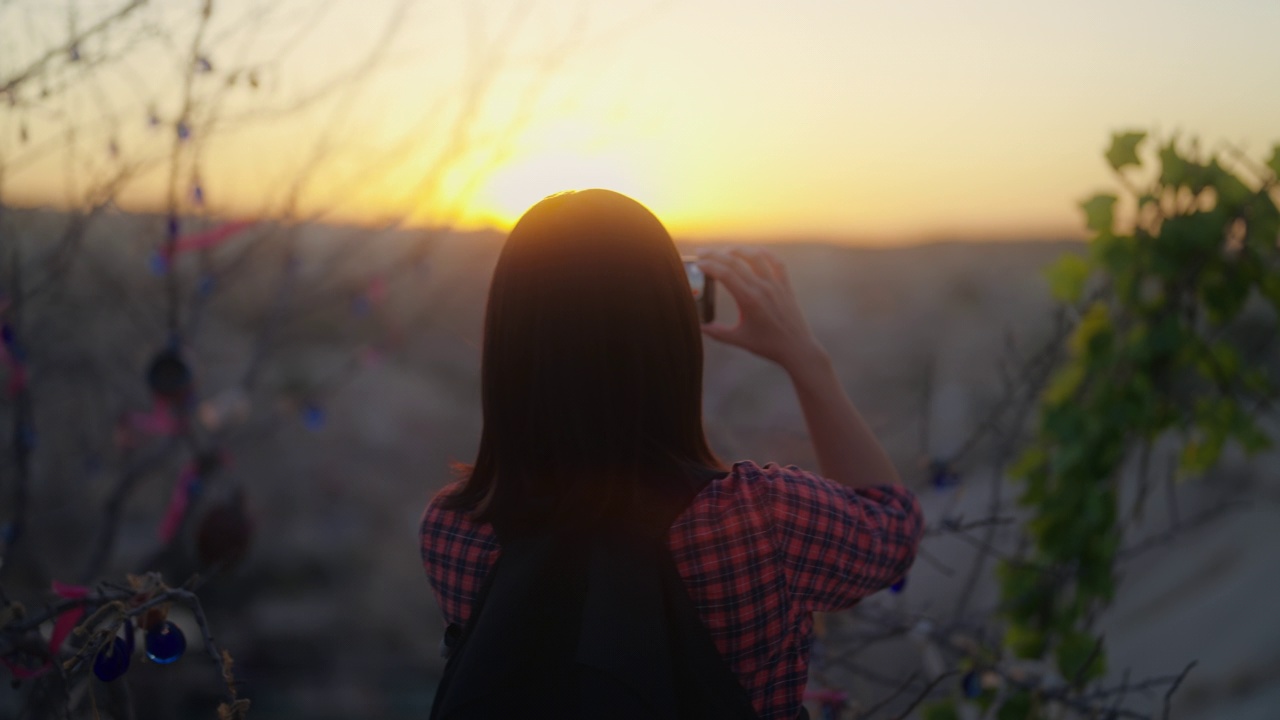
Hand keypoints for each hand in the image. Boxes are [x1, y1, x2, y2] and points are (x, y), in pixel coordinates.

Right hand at [696, 249, 824, 372]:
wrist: (797, 348)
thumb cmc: (768, 345)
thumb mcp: (739, 340)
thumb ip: (717, 333)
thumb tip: (700, 327)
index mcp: (749, 300)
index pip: (725, 275)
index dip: (709, 266)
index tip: (697, 263)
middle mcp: (762, 288)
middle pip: (735, 262)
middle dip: (715, 254)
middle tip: (701, 252)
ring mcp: (775, 284)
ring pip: (755, 256)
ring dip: (737, 250)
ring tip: (724, 250)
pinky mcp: (785, 285)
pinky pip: (776, 261)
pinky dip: (764, 253)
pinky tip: (753, 251)